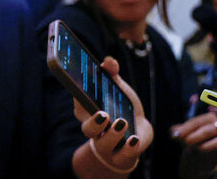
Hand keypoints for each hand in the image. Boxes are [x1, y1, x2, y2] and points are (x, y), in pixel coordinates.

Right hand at [72, 57, 153, 177]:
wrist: (137, 131)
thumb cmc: (121, 107)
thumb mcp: (118, 88)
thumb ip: (112, 74)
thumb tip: (109, 61)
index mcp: (88, 110)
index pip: (79, 104)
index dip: (79, 99)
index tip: (83, 92)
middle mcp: (94, 129)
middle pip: (87, 129)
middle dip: (94, 123)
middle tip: (104, 114)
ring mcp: (107, 144)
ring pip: (103, 144)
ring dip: (112, 135)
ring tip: (123, 123)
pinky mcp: (122, 156)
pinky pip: (122, 156)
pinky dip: (128, 148)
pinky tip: (133, 139)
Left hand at [171, 112, 216, 177]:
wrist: (198, 157)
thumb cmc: (192, 142)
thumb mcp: (182, 136)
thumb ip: (177, 131)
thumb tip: (173, 131)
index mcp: (209, 119)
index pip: (198, 122)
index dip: (187, 128)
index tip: (176, 135)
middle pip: (211, 129)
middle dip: (197, 136)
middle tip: (187, 142)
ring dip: (212, 144)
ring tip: (199, 149)